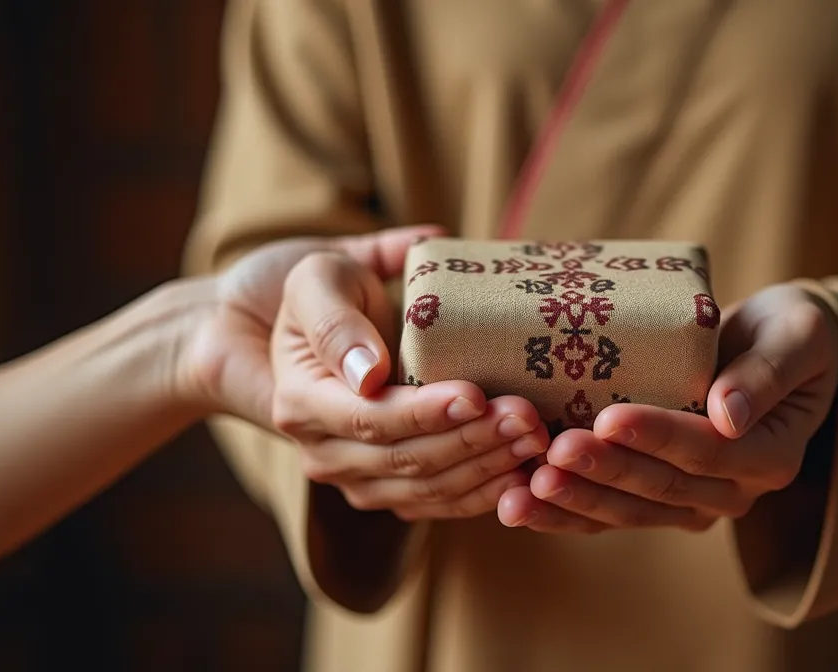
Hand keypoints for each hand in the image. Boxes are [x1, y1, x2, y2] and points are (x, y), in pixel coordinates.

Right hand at [179, 226, 547, 520]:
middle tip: (527, 417)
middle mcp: (324, 454)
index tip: (477, 394)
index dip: (426, 414)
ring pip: (426, 490)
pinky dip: (482, 494)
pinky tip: (522, 474)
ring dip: (486, 470)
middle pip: (406, 460)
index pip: (371, 420)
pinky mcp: (388, 489)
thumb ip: (336, 322)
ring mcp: (356, 479)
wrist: (313, 326)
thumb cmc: (320, 291)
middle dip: (473, 441)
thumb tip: (368, 374)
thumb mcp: (315, 280)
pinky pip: (437, 504)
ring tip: (535, 439)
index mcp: (301, 403)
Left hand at [496, 284, 837, 532]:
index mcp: (769, 456)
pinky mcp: (657, 499)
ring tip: (519, 493)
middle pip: (658, 488)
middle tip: (549, 453)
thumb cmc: (788, 332)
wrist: (774, 349)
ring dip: (571, 504)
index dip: (656, 437)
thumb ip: (767, 372)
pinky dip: (561, 513)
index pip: (706, 451)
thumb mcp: (796, 336)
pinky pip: (607, 514)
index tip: (606, 418)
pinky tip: (514, 503)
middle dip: (601, 473)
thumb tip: (729, 416)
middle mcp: (732, 491)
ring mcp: (693, 502)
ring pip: (626, 512)